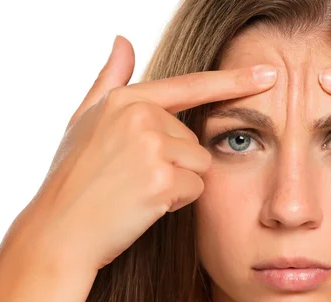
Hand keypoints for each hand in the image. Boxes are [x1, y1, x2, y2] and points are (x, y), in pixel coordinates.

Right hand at [13, 35, 277, 271]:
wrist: (60, 232)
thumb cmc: (72, 180)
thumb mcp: (84, 121)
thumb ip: (109, 80)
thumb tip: (123, 40)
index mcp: (126, 100)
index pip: (191, 86)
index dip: (234, 80)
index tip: (270, 73)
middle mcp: (141, 117)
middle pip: (195, 140)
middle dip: (175, 163)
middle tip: (134, 179)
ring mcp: (153, 148)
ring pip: (200, 165)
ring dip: (178, 183)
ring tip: (138, 191)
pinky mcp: (163, 181)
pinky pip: (196, 189)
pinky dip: (176, 203)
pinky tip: (144, 207)